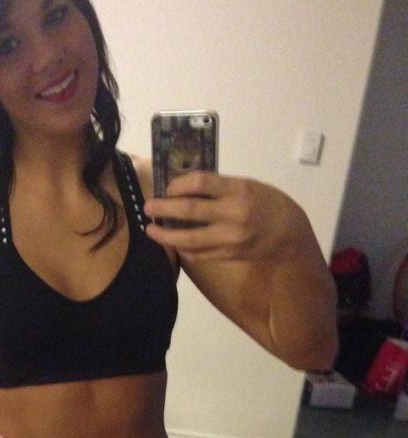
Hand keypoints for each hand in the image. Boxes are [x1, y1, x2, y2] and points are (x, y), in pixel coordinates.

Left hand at [144, 171, 313, 263]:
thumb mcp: (247, 186)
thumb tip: (184, 186)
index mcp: (238, 190)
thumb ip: (218, 187)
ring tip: (152, 231)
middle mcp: (233, 215)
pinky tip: (174, 243)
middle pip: (188, 212)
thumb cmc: (268, 203)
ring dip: (165, 236)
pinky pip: (198, 254)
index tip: (167, 187)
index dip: (178, 184)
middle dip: (163, 209)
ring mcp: (229, 238)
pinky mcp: (227, 255)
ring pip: (188, 240)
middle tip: (148, 208)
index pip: (199, 183)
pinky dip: (183, 248)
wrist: (289, 236)